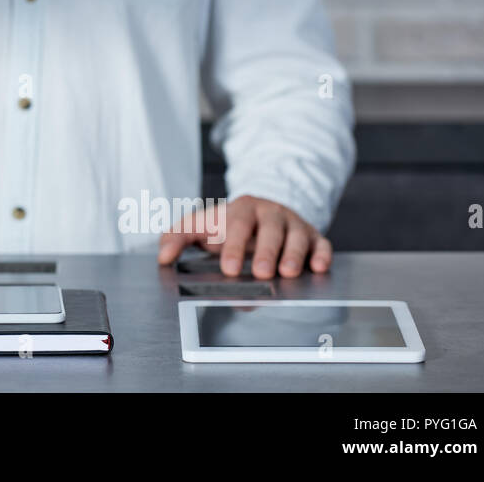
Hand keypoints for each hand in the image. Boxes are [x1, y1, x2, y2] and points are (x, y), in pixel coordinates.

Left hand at [156, 195, 332, 278]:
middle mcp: (270, 214)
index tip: (229, 268)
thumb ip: (177, 237)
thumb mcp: (201, 225)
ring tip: (287, 273)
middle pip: (269, 231)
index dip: (233, 247)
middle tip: (260, 273)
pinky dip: (321, 254)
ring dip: (293, 255)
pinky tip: (319, 267)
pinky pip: (321, 244)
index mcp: (241, 209)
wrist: (262, 210)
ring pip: (296, 237)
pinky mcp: (313, 236)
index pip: (237, 226)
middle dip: (265, 252)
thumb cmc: (228, 224)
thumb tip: (162, 257)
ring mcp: (293, 224)